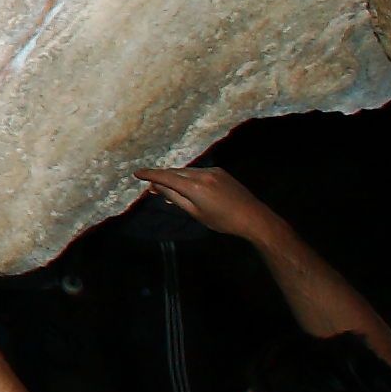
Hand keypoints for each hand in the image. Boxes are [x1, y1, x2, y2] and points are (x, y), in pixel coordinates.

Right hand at [135, 165, 284, 245]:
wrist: (254, 217)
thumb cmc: (223, 221)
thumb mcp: (195, 213)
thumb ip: (175, 198)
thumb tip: (157, 187)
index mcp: (194, 187)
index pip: (166, 177)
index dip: (150, 174)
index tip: (137, 174)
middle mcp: (202, 174)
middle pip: (175, 172)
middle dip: (162, 178)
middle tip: (153, 188)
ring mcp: (212, 171)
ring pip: (186, 171)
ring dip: (176, 178)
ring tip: (170, 190)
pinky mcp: (220, 171)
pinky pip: (197, 171)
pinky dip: (188, 177)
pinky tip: (189, 187)